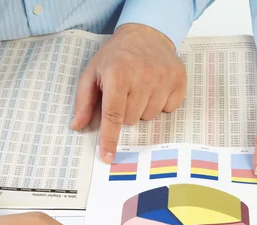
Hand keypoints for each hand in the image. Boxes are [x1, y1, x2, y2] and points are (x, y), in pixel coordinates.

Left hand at [72, 23, 185, 162]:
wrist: (146, 34)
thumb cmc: (116, 57)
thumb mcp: (93, 73)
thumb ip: (84, 101)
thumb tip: (78, 125)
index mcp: (118, 74)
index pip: (113, 115)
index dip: (109, 138)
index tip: (107, 157)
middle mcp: (143, 76)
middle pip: (131, 119)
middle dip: (125, 111)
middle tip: (125, 92)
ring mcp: (163, 78)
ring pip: (149, 116)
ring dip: (143, 107)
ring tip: (140, 87)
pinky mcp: (179, 80)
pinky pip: (168, 109)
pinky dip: (161, 103)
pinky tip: (155, 87)